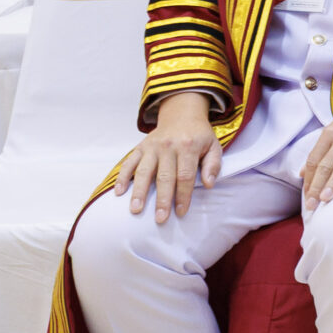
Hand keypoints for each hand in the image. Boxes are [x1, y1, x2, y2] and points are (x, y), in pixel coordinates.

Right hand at [117, 92, 220, 221]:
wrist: (182, 114)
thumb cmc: (199, 136)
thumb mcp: (213, 146)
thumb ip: (213, 165)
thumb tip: (209, 184)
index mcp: (188, 146)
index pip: (185, 175)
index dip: (183, 195)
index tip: (181, 212)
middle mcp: (168, 147)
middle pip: (164, 177)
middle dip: (162, 199)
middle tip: (160, 218)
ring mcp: (151, 147)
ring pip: (143, 171)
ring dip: (139, 191)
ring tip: (135, 209)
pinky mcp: (140, 147)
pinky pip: (129, 163)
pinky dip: (122, 177)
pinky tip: (118, 192)